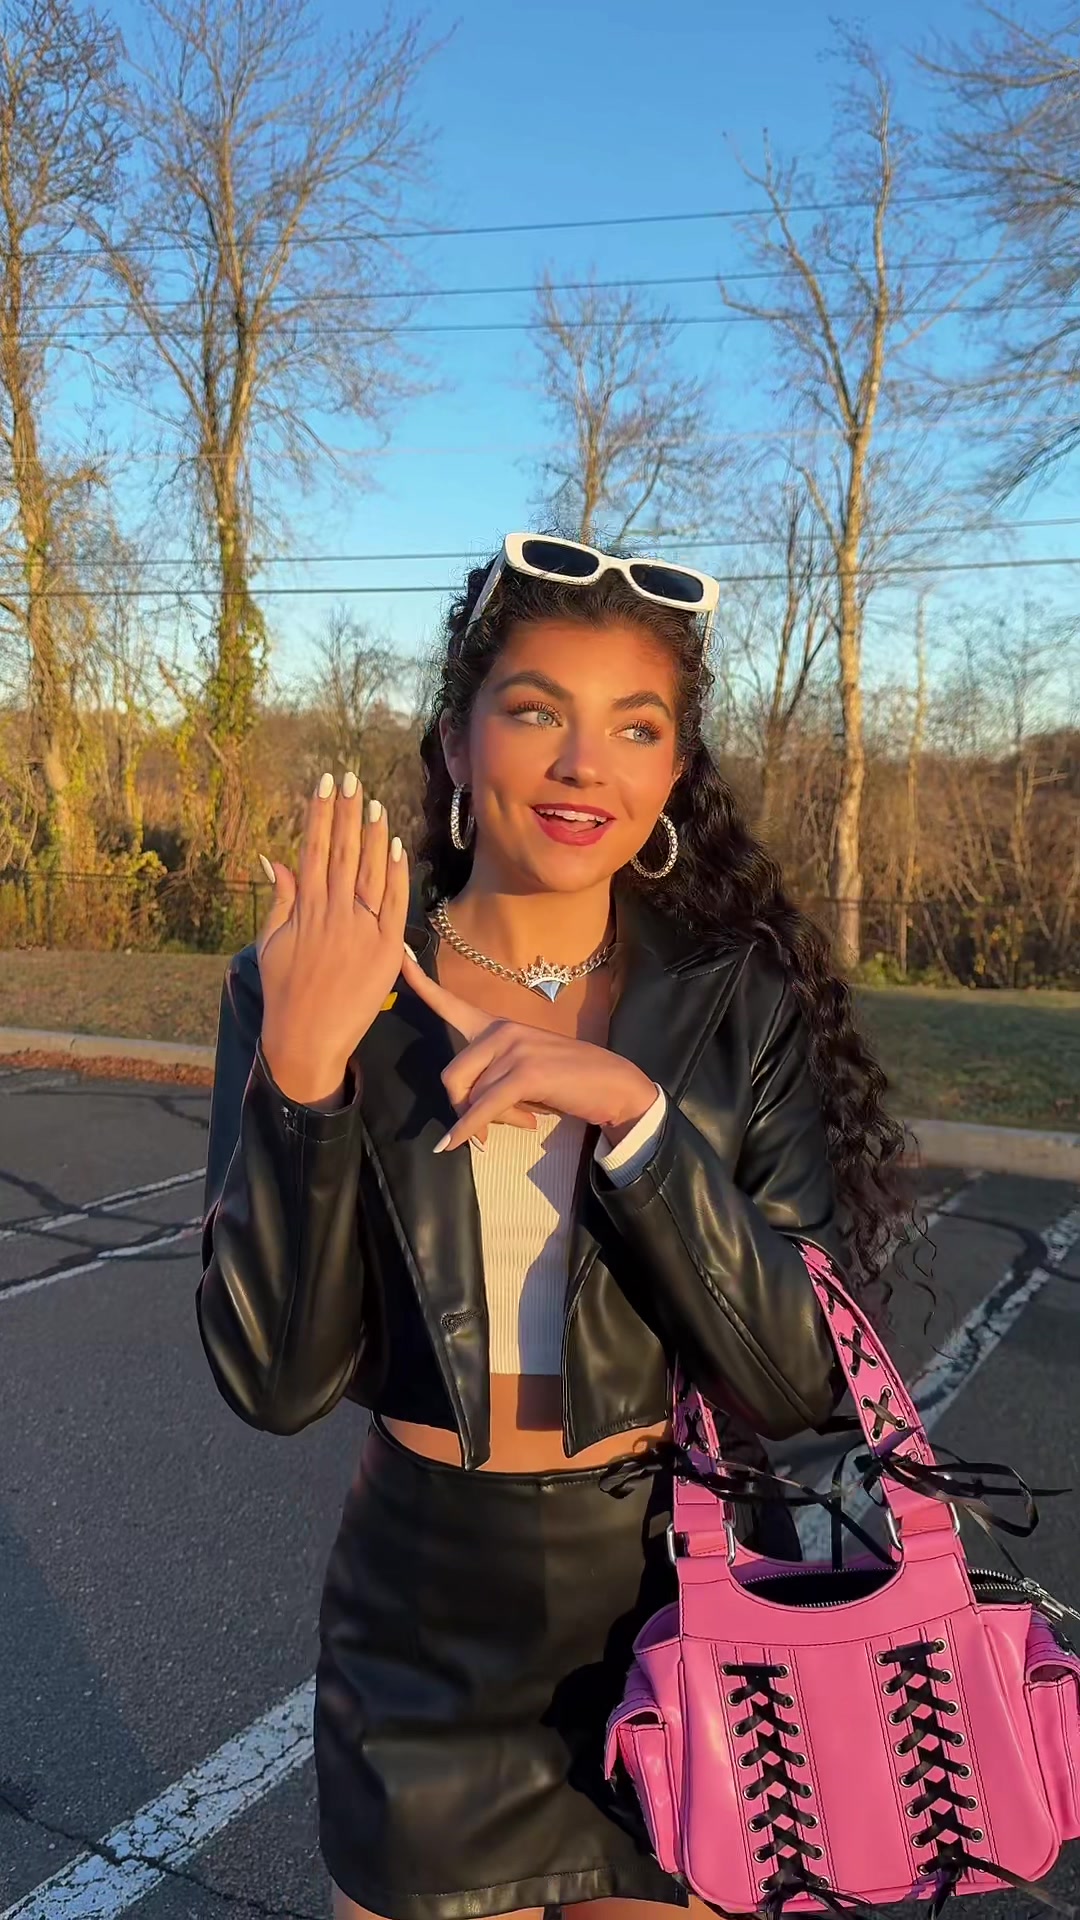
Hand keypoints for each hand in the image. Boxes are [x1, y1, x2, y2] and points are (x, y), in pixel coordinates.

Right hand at [256, 774, 408, 1102]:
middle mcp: (333, 913)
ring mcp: (361, 930)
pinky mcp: (386, 949)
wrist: (306, 1039)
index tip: (323, 784)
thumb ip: (280, 899)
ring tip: (371, 800)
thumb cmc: (285, 992)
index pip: (314, 850)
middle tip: (349, 777)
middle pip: (342, 852)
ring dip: (371, 833)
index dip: (320, 814)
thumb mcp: (271, 943)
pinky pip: (394, 903)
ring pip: (369, 871)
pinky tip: (394, 843)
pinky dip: (395, 873)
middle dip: (344, 811)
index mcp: (305, 909)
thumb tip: (275, 859)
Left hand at [400, 953, 657, 1152]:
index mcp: (497, 1026)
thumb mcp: (521, 1076)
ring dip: (487, 1123)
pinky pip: (483, 1109)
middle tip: (488, 1127)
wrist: (613, 1084)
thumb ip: (490, 1085)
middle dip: (462, 1109)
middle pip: (452, 1076)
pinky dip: (470, 1131)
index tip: (399, 960)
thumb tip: (467, 1123)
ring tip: (523, 1120)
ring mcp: (514, 1049)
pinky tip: (462, 1144)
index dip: (421, 984)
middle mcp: (501, 1031)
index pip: (452, 1003)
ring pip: (470, 1097)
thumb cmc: (566, 1082)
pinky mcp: (525, 1074)